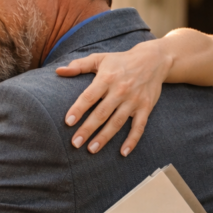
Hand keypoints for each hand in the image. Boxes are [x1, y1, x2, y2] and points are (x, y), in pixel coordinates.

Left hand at [56, 40, 172, 156]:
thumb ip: (79, 65)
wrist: (153, 59)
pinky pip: (139, 126)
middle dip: (88, 129)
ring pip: (117, 122)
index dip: (78, 109)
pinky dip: (132, 140)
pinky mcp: (146, 108)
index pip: (90, 96)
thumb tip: (58, 71)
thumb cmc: (121, 61)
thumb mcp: (100, 59)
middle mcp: (120, 90)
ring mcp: (134, 100)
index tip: (68, 122)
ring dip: (105, 137)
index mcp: (107, 78)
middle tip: (75, 143)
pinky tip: (123, 153)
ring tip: (91, 149)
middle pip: (102, 113)